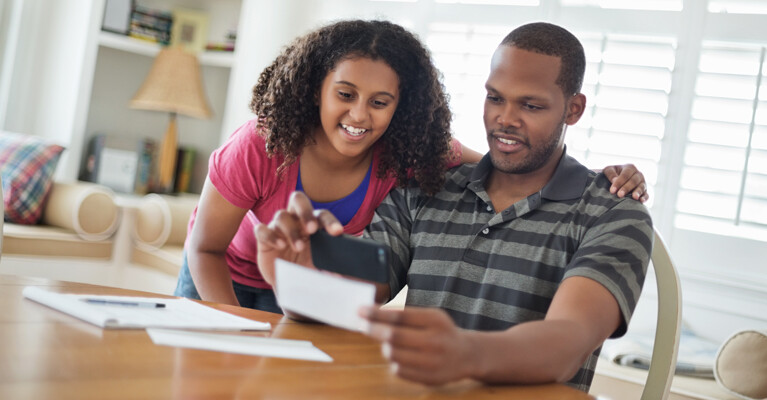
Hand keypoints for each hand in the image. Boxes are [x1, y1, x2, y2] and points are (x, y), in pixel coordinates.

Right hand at [254, 191, 342, 285]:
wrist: (288, 285)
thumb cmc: (307, 271)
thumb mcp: (321, 270)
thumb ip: (331, 269)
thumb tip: (340, 276)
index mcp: (313, 224)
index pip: (322, 215)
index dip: (330, 221)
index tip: (337, 232)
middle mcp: (295, 221)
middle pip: (298, 200)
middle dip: (305, 212)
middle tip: (312, 229)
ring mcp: (278, 228)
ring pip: (281, 216)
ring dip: (291, 230)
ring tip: (298, 248)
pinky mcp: (263, 240)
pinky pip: (261, 230)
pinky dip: (270, 236)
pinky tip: (280, 245)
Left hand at [360, 306, 475, 385]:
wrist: (467, 355)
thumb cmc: (441, 331)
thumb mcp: (430, 316)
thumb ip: (406, 314)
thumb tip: (374, 312)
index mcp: (436, 320)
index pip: (400, 316)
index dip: (377, 313)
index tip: (360, 310)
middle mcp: (436, 341)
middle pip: (394, 336)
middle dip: (373, 329)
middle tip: (362, 325)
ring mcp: (433, 362)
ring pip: (393, 354)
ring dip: (384, 347)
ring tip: (388, 342)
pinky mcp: (429, 379)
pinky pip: (398, 370)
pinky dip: (394, 361)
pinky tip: (401, 356)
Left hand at [602, 164, 648, 202]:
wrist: (617, 181)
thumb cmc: (612, 174)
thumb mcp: (608, 170)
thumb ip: (610, 173)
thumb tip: (614, 180)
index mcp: (630, 168)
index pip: (625, 175)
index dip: (619, 182)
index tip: (612, 190)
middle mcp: (638, 174)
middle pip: (633, 181)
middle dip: (626, 188)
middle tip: (619, 195)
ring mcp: (643, 183)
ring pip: (641, 187)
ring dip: (637, 192)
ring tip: (634, 197)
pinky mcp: (644, 191)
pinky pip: (646, 194)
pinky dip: (645, 197)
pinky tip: (641, 201)